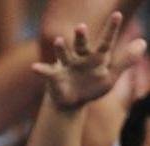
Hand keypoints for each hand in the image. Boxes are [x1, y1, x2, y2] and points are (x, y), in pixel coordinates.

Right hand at [32, 12, 146, 111]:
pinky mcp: (54, 77)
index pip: (106, 42)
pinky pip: (47, 73)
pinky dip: (41, 70)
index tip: (117, 15)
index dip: (111, 29)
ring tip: (60, 41)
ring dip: (61, 49)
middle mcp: (81, 57)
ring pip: (64, 55)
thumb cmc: (93, 86)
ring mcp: (66, 66)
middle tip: (81, 27)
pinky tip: (35, 67)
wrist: (72, 101)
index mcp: (96, 57)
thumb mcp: (111, 76)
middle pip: (81, 45)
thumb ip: (126, 61)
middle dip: (80, 36)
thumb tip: (143, 42)